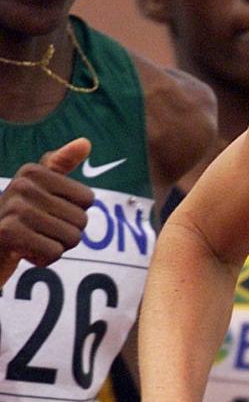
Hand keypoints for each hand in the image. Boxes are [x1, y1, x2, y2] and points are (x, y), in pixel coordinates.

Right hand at [0, 137, 94, 285]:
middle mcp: (23, 185)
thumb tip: (86, 142)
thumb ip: (59, 164)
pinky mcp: (9, 234)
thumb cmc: (16, 218)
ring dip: (56, 247)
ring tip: (32, 241)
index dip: (74, 214)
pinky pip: (55, 252)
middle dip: (65, 234)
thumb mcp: (37, 188)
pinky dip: (45, 259)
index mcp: (33, 171)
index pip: (87, 199)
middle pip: (81, 220)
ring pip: (71, 238)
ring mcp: (14, 208)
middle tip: (39, 232)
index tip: (48, 215)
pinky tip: (25, 252)